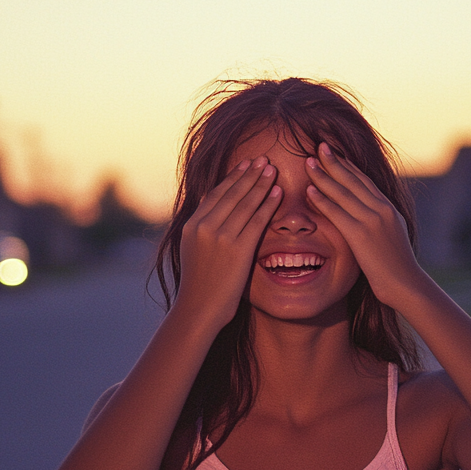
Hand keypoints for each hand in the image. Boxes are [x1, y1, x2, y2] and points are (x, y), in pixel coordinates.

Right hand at [176, 156, 281, 328]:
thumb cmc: (199, 286)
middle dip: (249, 174)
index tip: (245, 165)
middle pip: (231, 193)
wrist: (198, 310)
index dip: (233, 178)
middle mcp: (204, 226)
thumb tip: (209, 215)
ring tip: (272, 169)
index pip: (216, 194)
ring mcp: (220, 237)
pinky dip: (268, 204)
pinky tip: (278, 193)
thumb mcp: (192, 252)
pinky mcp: (237, 249)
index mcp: (192, 225)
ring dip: (261, 183)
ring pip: (245, 203)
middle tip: (263, 159)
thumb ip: (202, 232)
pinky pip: (257, 220)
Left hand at [305, 143, 424, 309]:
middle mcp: (382, 209)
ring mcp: (372, 221)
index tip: (334, 152)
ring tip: (308, 162)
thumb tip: (372, 216)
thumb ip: (382, 222)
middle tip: (319, 146)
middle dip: (334, 162)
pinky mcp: (361, 235)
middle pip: (353, 180)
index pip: (365, 181)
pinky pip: (337, 213)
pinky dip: (322, 200)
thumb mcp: (393, 236)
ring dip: (323, 176)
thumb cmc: (397, 267)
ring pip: (343, 192)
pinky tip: (309, 191)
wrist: (405, 284)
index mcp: (389, 208)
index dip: (348, 165)